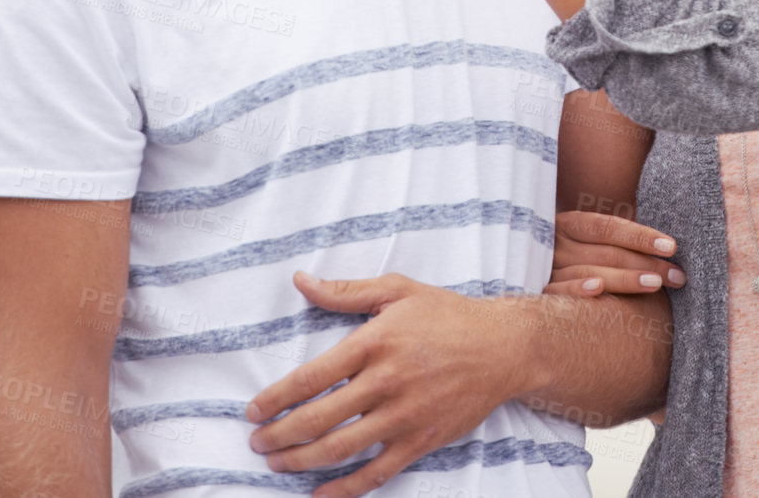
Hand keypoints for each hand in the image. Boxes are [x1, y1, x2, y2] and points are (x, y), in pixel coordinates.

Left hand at [245, 270, 532, 497]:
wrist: (504, 347)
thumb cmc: (448, 315)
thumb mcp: (398, 291)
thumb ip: (346, 292)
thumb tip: (300, 282)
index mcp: (375, 342)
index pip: (310, 378)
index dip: (275, 399)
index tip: (253, 411)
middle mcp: (386, 381)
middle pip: (317, 419)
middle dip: (279, 436)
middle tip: (258, 442)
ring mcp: (404, 415)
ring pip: (340, 449)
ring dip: (300, 461)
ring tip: (278, 464)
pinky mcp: (422, 440)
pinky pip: (376, 472)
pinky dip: (345, 488)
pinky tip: (320, 493)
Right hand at [547, 210, 685, 296]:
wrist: (504, 267)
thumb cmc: (559, 257)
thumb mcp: (578, 240)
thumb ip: (609, 240)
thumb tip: (662, 247)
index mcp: (568, 224)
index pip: (609, 227)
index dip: (641, 235)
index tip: (672, 246)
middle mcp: (555, 242)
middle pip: (607, 251)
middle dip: (647, 263)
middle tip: (679, 276)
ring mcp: (544, 267)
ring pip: (589, 270)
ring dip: (624, 278)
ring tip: (656, 285)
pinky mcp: (534, 292)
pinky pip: (557, 291)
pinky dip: (576, 289)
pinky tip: (598, 290)